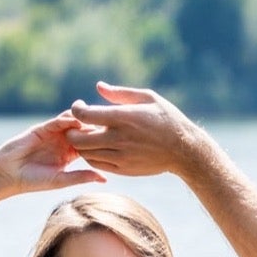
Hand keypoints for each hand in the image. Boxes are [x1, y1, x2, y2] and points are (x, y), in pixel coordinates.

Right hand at [0, 114, 107, 192]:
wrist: (10, 173)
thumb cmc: (35, 181)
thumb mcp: (61, 180)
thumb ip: (82, 176)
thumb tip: (105, 178)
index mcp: (71, 155)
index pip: (90, 146)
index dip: (103, 144)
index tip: (120, 141)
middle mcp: (64, 142)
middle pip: (84, 132)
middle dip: (97, 128)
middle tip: (113, 125)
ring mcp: (54, 134)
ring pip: (73, 123)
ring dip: (84, 121)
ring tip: (97, 121)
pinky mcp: (43, 128)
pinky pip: (58, 121)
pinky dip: (67, 119)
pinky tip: (78, 120)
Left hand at [67, 85, 204, 179]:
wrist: (183, 151)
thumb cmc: (166, 119)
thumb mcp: (148, 98)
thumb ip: (120, 93)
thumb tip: (98, 87)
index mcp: (123, 117)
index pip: (84, 115)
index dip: (76, 109)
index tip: (80, 106)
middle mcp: (119, 138)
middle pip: (79, 139)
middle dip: (73, 130)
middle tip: (79, 125)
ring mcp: (121, 156)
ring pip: (86, 153)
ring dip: (82, 145)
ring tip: (89, 136)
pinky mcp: (124, 169)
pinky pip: (97, 164)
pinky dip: (92, 156)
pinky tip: (98, 148)